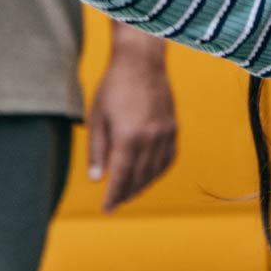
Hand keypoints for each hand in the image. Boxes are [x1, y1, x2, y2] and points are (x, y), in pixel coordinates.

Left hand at [87, 46, 176, 211]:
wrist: (141, 62)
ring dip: (144, 185)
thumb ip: (97, 151)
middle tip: (116, 203)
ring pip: (156, 170)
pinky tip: (149, 174)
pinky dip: (159, 170)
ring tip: (131, 192)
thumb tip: (98, 179)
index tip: (107, 209)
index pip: (122, 177)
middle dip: (127, 193)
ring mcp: (165, 132)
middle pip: (139, 177)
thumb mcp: (97, 118)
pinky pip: (169, 157)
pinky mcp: (173, 126)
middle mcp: (150, 137)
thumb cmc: (114, 87)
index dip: (114, 196)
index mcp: (128, 137)